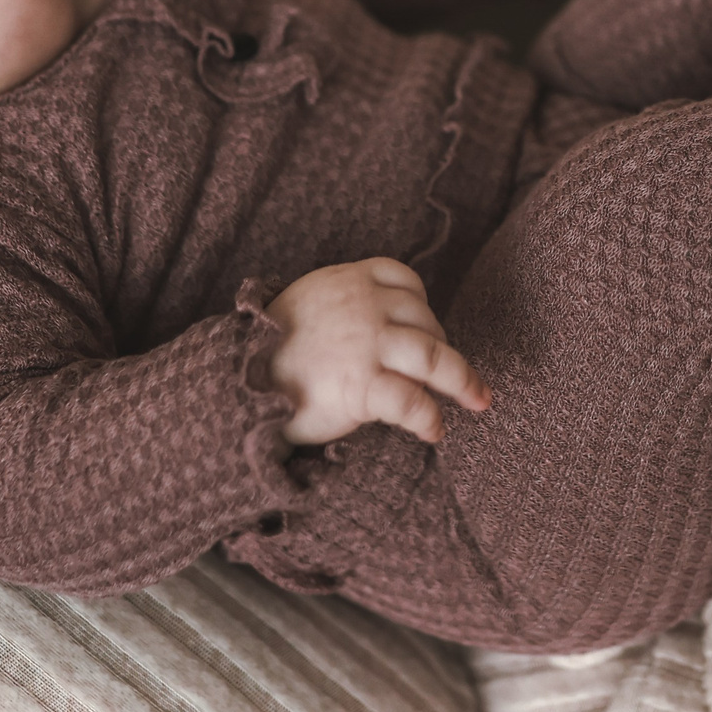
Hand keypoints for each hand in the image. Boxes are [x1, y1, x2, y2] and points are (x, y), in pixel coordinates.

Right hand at [266, 259, 490, 445]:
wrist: (232, 384)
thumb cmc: (268, 352)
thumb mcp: (306, 304)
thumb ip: (344, 305)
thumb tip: (380, 324)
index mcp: (348, 280)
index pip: (404, 281)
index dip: (422, 306)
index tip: (426, 329)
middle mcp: (364, 306)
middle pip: (426, 321)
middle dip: (444, 350)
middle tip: (456, 378)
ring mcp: (366, 344)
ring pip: (435, 356)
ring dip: (464, 381)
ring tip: (479, 401)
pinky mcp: (362, 386)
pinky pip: (413, 401)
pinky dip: (430, 418)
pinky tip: (434, 432)